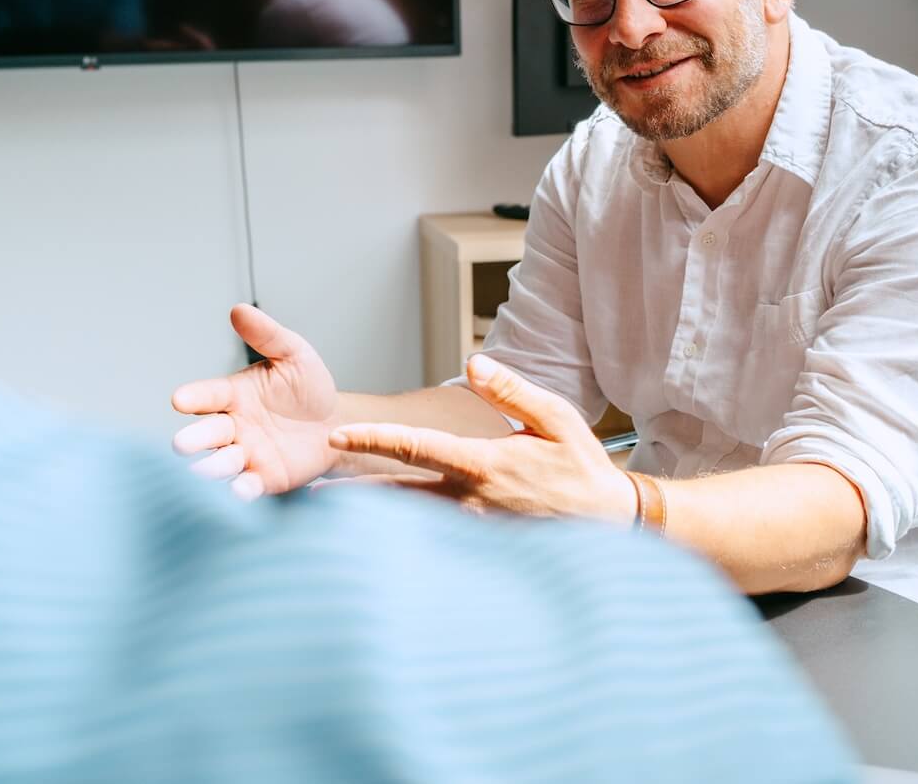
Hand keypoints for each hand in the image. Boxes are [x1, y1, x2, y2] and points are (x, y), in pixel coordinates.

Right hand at [171, 305, 340, 498]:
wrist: (336, 423)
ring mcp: (246, 454)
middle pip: (207, 433)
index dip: (194, 397)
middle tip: (182, 443)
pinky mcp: (263, 478)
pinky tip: (240, 490)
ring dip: (212, 467)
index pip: (208, 395)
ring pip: (221, 462)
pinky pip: (247, 485)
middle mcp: (232, 426)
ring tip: (204, 470)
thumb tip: (239, 310)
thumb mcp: (292, 354)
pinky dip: (241, 489)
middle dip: (193, 438)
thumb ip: (267, 335)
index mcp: (233, 395)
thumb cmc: (307, 387)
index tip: (179, 399)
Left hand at [327, 354, 637, 522]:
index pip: (414, 448)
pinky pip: (432, 546)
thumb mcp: (556, 419)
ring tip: (325, 524)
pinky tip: (373, 549)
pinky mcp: (478, 554)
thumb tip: (473, 363)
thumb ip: (511, 391)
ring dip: (369, 523)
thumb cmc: (582, 469)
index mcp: (482, 465)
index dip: (370, 440)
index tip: (333, 435)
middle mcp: (469, 502)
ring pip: (410, 525)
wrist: (611, 527)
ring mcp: (472, 534)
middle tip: (306, 497)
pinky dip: (401, 544)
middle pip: (395, 496)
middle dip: (350, 497)